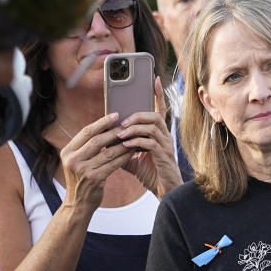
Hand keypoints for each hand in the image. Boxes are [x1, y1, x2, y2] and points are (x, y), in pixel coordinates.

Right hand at [60, 112, 134, 213]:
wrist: (78, 204)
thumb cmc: (81, 180)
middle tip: (128, 124)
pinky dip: (124, 157)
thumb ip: (86, 147)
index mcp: (67, 151)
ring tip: (134, 137)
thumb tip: (105, 127)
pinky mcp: (95, 179)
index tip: (115, 115)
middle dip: (114, 131)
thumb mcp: (77, 162)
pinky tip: (132, 152)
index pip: (86, 132)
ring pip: (108, 152)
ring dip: (122, 144)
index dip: (102, 122)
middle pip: (97, 140)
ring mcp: (83, 170)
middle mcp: (73, 160)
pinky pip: (113, 164)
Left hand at [119, 76, 182, 196]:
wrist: (164, 191)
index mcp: (159, 134)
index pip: (160, 109)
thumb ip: (121, 148)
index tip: (153, 79)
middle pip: (155, 115)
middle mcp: (165, 136)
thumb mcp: (131, 158)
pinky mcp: (164, 156)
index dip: (157, 94)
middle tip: (122, 122)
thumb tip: (103, 142)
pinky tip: (126, 145)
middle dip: (137, 115)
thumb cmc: (150, 173)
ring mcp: (166, 145)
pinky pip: (151, 142)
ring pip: (153, 126)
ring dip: (135, 127)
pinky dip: (137, 141)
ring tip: (121, 133)